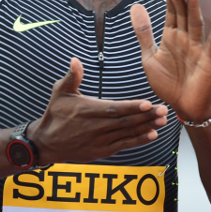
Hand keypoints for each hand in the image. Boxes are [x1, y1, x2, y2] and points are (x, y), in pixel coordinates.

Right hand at [27, 57, 167, 164]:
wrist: (47, 142)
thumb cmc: (55, 114)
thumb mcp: (60, 92)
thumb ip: (72, 77)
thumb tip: (75, 60)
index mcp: (88, 110)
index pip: (114, 109)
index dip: (132, 107)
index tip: (148, 103)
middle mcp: (96, 127)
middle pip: (126, 121)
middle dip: (147, 116)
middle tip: (163, 110)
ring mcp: (100, 141)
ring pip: (128, 133)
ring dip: (147, 127)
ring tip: (162, 121)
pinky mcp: (103, 151)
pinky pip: (124, 145)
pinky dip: (139, 141)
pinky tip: (152, 135)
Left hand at [130, 0, 210, 121]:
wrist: (183, 107)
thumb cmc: (167, 83)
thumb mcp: (149, 57)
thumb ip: (143, 32)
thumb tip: (136, 6)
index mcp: (172, 37)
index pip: (172, 13)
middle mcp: (186, 39)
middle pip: (183, 15)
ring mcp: (198, 49)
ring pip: (196, 24)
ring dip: (194, 7)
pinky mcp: (208, 61)